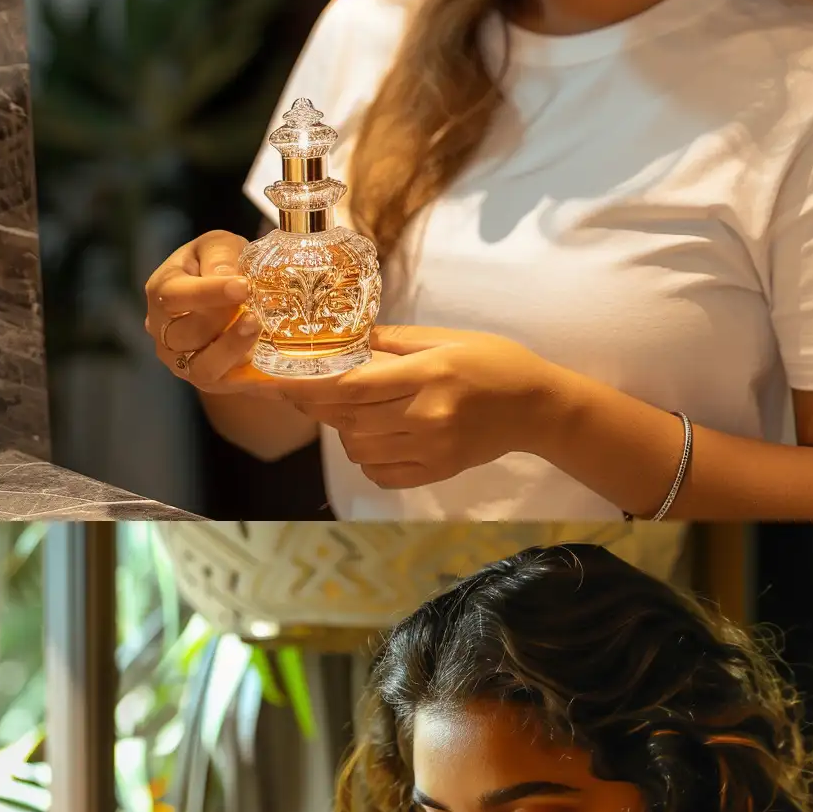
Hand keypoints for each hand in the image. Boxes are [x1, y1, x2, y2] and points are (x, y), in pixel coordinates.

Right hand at [142, 233, 286, 395]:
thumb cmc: (217, 264)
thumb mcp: (218, 245)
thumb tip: (227, 276)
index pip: (174, 295)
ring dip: (231, 349)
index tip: (243, 287)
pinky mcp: (204, 378)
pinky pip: (222, 384)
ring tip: (257, 328)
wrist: (226, 295)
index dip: (208, 293)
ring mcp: (180, 359)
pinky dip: (245, 374)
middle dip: (220, 322)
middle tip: (254, 309)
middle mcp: (162, 330)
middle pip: (183, 334)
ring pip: (200, 366)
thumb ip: (220, 255)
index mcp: (161, 290)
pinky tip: (264, 357)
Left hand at [279, 325, 562, 487]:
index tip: (275, 382)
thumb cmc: (490, 362)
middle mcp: (426, 415)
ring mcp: (431, 448)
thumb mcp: (443, 339)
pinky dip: (367, 458)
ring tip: (358, 412)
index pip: (351, 386)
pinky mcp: (436, 472)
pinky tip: (378, 438)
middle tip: (308, 392)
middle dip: (319, 406)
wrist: (536, 407)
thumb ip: (390, 342)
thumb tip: (341, 340)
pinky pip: (380, 473)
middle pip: (348, 419)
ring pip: (358, 448)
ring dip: (344, 431)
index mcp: (426, 374)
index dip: (307, 387)